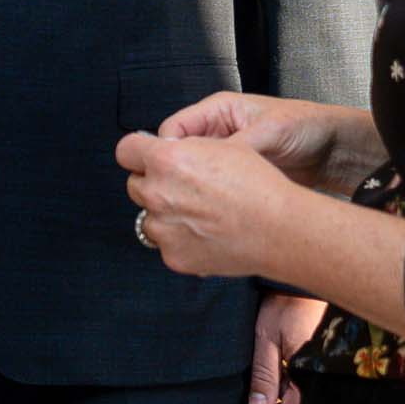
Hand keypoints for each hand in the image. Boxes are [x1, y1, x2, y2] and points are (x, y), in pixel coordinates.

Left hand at [115, 129, 303, 279]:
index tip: (147, 157)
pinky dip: (181, 240)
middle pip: (136, 185)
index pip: (126, 150)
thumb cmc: (258, 185)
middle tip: (185, 188)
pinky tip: (207, 233)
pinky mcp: (173, 256)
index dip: (139, 152)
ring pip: (149, 218)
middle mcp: (157, 194)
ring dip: (166, 215)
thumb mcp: (221, 146)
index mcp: (166, 160)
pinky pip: (167, 244)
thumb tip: (166, 148)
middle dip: (155, 184)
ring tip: (201, 214)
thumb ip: (183, 148)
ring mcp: (163, 229)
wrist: (278, 228)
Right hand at [157, 91, 356, 195]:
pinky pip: (213, 191)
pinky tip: (216, 211)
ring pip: (194, 177)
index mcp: (218, 111)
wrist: (335, 151)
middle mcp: (218, 134)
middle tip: (183, 194)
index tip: (169, 173)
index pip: (174, 131)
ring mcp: (226, 159)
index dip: (168, 152)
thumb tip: (208, 162)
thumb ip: (237, 146)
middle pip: (180, 156)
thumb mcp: (269, 131)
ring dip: (196, 191)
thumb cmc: (308, 126)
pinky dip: (212, 202)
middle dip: (179, 175)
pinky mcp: (236, 180)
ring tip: (202, 205)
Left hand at [250, 292, 326, 403]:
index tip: (254, 400)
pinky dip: (299, 368)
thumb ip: (264, 376)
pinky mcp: (333, 354)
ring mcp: (333, 366)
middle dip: (279, 394)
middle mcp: (327, 376)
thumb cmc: (287, 303)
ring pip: (305, 388)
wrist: (312, 273)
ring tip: (277, 354)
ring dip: (288, 380)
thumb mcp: (267, 339)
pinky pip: (314, 374)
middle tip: (265, 371)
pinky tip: (290, 349)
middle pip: (299, 403)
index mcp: (312, 377)